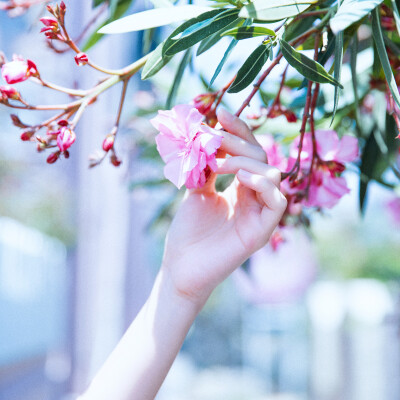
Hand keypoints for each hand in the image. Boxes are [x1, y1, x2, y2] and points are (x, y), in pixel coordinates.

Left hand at [161, 108, 286, 305]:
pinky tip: (239, 178)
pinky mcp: (262, 231)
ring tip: (219, 164)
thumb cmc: (187, 232)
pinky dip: (262, 184)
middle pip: (261, 156)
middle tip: (214, 138)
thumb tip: (207, 136)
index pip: (250, 151)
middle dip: (237, 142)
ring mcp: (260, 214)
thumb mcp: (196, 190)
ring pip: (271, 173)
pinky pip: (277, 201)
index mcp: (241, 187)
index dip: (239, 130)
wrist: (180, 267)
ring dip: (245, 161)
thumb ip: (207, 166)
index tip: (221, 113)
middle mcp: (255, 197)